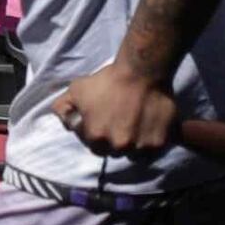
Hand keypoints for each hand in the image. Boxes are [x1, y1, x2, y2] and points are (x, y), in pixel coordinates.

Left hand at [48, 63, 178, 161]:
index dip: (100, 137)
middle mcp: (119, 146)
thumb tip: (64, 123)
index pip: (95, 147)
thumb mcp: (78, 89)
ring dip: (135, 144)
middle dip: (116, 141)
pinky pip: (153, 150)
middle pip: (116, 152)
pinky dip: (152, 143)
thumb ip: (64, 108)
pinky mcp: (159, 142)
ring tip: (138, 127)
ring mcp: (140, 146)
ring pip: (135, 154)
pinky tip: (150, 128)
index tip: (106, 125)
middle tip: (122, 124)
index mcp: (96, 137)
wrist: (142, 70)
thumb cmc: (108, 79)